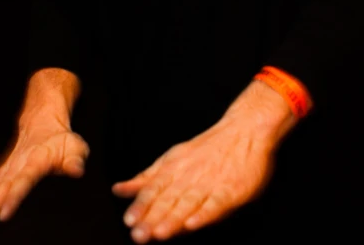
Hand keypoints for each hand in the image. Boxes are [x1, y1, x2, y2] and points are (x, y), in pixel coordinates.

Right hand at [0, 118, 89, 230]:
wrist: (42, 121)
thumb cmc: (61, 139)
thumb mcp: (74, 146)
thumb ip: (74, 159)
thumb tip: (77, 170)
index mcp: (35, 161)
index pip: (22, 181)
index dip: (13, 197)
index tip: (2, 213)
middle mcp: (17, 166)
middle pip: (1, 187)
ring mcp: (7, 169)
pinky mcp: (2, 173)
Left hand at [111, 80, 295, 242]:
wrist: (245, 130)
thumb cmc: (207, 149)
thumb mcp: (173, 157)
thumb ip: (148, 177)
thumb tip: (119, 190)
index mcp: (174, 168)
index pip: (154, 189)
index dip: (141, 205)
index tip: (129, 220)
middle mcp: (189, 176)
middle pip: (169, 199)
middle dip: (153, 218)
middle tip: (139, 235)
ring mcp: (210, 183)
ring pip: (189, 202)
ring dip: (174, 219)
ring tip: (160, 233)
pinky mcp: (231, 190)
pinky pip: (216, 204)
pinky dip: (204, 214)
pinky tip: (193, 224)